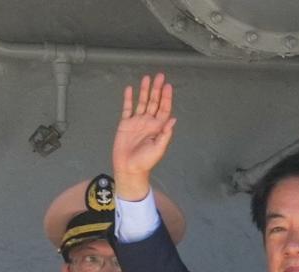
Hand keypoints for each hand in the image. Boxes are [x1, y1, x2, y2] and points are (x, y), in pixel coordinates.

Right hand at [112, 73, 175, 200]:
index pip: (163, 109)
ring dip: (144, 91)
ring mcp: (137, 122)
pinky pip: (127, 108)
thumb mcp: (159, 148)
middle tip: (159, 76)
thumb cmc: (145, 161)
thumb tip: (173, 119)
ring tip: (146, 78)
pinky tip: (130, 89)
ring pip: (141, 102)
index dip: (166, 97)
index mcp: (158, 127)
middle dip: (157, 89)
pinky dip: (128, 99)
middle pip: (154, 102)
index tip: (168, 86)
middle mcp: (148, 122)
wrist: (129, 168)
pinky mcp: (125, 124)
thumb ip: (165, 134)